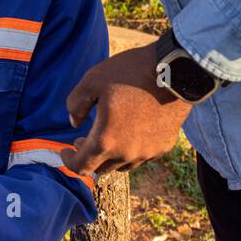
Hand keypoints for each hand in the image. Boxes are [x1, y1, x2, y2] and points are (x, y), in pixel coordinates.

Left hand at [65, 42, 191, 175]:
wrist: (175, 71)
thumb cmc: (130, 72)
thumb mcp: (93, 79)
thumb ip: (76, 104)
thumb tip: (74, 123)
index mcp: (106, 140)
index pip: (81, 166)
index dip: (69, 161)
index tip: (65, 151)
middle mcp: (126, 153)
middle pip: (101, 168)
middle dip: (88, 156)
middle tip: (83, 139)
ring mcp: (147, 152)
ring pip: (122, 165)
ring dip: (110, 155)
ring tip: (107, 135)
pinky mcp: (163, 147)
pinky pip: (142, 156)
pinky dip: (131, 149)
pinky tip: (130, 132)